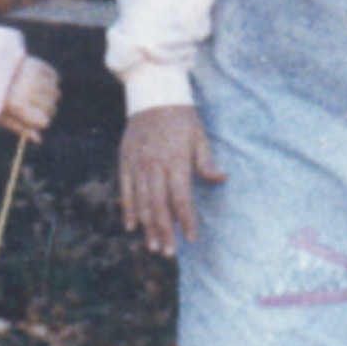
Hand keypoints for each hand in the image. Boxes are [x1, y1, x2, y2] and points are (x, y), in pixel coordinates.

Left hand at [0, 57, 60, 139]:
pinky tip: (40, 82)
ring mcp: (33, 76)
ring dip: (49, 96)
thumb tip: (38, 139)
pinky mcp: (36, 64)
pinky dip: (51, 80)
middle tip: (36, 106)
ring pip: (55, 93)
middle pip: (51, 108)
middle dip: (46, 110)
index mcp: (17, 106)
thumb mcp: (0, 114)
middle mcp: (27, 91)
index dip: (41, 122)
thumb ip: (20, 127)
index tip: (35, 120)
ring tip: (38, 94)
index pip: (44, 122)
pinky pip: (54, 77)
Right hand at [120, 104, 223, 254]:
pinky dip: (128, 208)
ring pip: (141, 201)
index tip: (191, 238)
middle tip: (168, 253)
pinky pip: (125, 189)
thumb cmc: (181, 116)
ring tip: (152, 246)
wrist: (152, 93)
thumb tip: (221, 179)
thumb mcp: (199, 136)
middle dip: (164, 231)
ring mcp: (137, 163)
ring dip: (147, 226)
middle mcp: (154, 164)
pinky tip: (132, 226)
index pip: (180, 198)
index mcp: (175, 160)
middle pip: (158, 205)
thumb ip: (206, 161)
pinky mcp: (125, 160)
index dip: (186, 220)